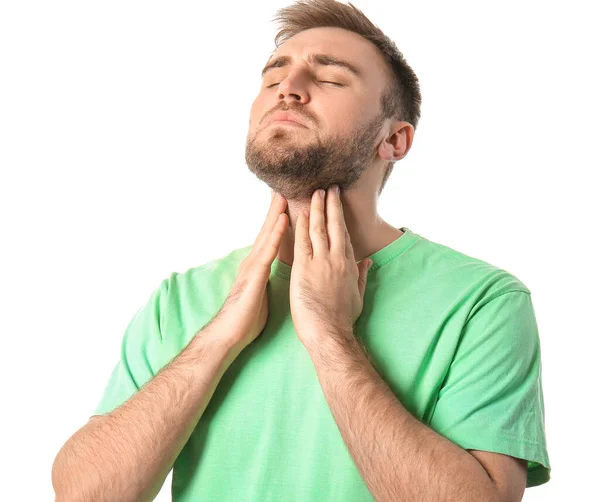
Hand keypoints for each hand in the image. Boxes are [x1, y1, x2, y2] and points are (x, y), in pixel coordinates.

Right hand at [207, 192, 287, 351]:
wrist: (230, 334)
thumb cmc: (247, 318)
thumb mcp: (262, 294)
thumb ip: (268, 280)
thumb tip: (277, 277)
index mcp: (258, 265)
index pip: (270, 238)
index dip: (278, 220)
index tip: (287, 203)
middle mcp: (254, 260)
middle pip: (268, 229)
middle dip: (276, 209)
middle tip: (285, 188)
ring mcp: (253, 265)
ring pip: (267, 234)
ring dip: (277, 214)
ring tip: (285, 194)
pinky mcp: (254, 274)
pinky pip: (268, 250)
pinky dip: (276, 233)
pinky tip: (284, 220)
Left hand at [289, 185, 372, 346]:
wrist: (329, 332)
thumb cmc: (342, 318)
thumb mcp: (358, 295)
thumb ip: (362, 276)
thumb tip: (368, 262)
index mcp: (349, 264)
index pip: (343, 234)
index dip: (339, 216)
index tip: (336, 202)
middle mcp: (336, 258)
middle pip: (333, 225)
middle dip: (331, 204)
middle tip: (328, 187)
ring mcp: (320, 261)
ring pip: (318, 228)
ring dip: (316, 208)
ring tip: (315, 193)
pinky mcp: (304, 268)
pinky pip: (302, 240)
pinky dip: (300, 225)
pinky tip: (299, 213)